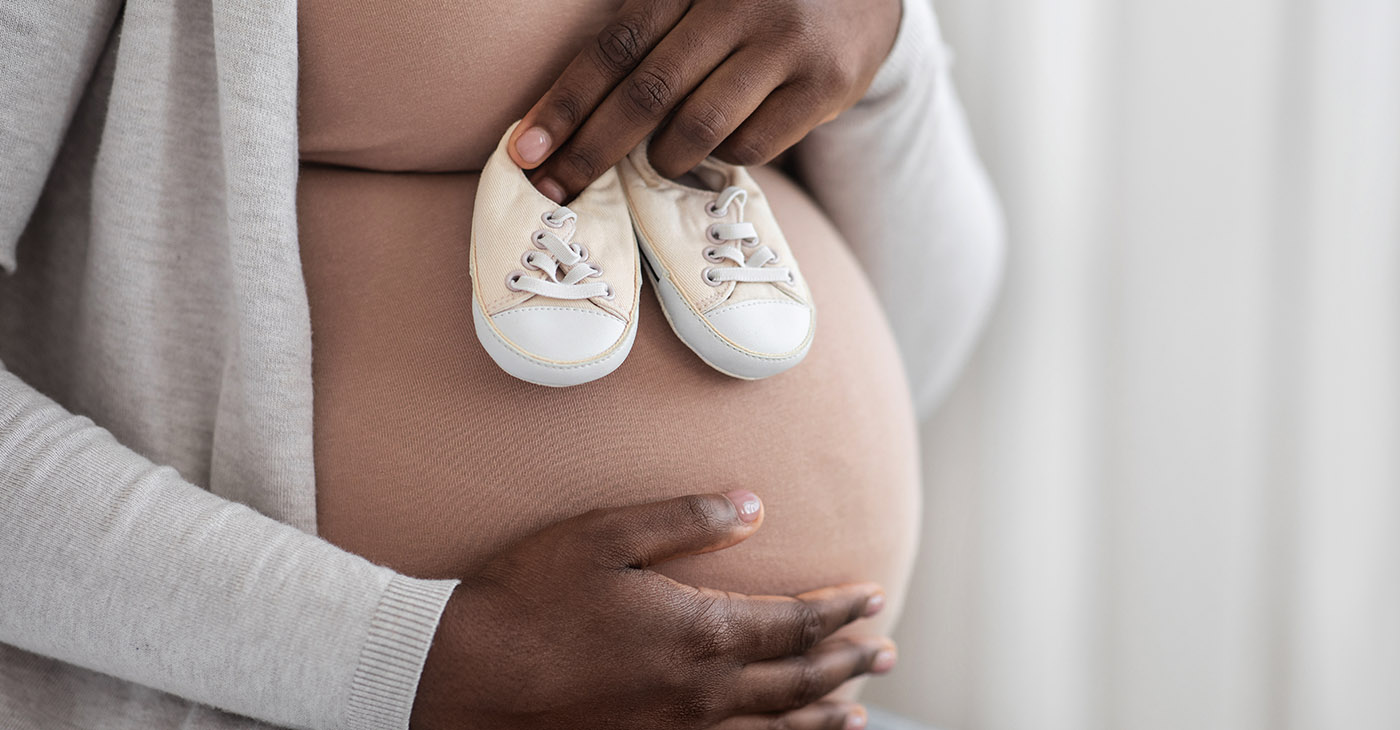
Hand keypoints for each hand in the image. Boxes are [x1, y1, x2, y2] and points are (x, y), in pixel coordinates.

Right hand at [411, 491, 895, 729]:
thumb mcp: (604, 537)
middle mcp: (705, 693)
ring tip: (858, 710)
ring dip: (824, 715)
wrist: (465, 683)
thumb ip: (685, 519)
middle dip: (849, 662)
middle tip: (885, 650)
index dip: (841, 611)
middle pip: (800, 681)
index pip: (795, 624)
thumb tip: (754, 507)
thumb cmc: (528, 601)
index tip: (873, 595)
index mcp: (701, 632)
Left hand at [508, 0, 902, 202]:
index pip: (615, 46)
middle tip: (554, 192)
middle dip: (591, 151)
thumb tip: (573, 113)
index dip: (565, 102)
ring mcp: (787, 45)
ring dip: (663, 158)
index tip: (526, 150)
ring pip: (699, 128)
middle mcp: (740, 4)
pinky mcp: (826, 85)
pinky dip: (723, 155)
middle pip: (647, 94)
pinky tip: (721, 142)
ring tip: (658, 159)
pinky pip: (753, 146)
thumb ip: (650, 31)